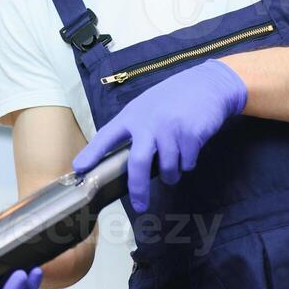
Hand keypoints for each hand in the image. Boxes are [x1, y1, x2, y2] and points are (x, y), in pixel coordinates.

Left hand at [71, 58, 247, 212]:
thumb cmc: (175, 97)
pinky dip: (189, 162)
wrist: (209, 84)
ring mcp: (170, 128)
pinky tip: (190, 148)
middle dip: (138, 189)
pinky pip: (187, 163)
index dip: (92, 153)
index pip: (107, 136)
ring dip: (172, 174)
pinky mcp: (191, 135)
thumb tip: (123, 160)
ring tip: (175, 166)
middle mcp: (149, 122)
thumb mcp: (147, 106)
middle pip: (137, 163)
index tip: (79, 168)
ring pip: (168, 168)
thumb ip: (135, 128)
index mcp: (133, 115)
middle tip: (139, 205)